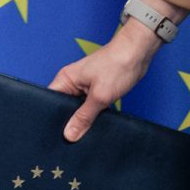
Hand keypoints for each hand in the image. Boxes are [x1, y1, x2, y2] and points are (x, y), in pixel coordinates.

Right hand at [47, 13, 163, 140]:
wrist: (139, 52)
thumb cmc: (119, 64)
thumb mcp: (100, 96)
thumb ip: (84, 116)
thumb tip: (69, 134)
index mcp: (65, 80)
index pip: (49, 103)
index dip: (51, 120)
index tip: (54, 135)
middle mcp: (72, 82)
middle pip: (63, 108)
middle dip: (68, 121)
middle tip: (71, 137)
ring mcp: (85, 85)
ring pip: (78, 108)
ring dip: (83, 117)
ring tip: (84, 132)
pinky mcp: (97, 88)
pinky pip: (89, 105)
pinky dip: (93, 113)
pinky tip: (95, 123)